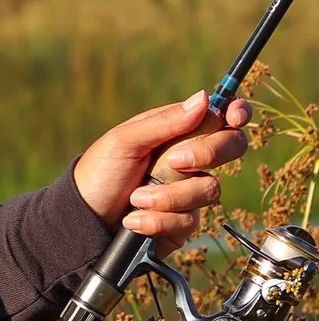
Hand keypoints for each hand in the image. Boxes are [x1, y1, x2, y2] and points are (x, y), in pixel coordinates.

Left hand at [72, 90, 250, 249]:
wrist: (85, 219)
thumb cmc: (100, 171)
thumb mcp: (125, 141)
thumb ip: (165, 122)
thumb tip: (204, 98)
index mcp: (176, 131)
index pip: (218, 117)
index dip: (236, 113)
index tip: (234, 116)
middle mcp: (189, 159)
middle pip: (231, 147)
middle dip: (207, 153)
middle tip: (175, 161)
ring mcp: (188, 191)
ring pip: (209, 189)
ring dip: (168, 196)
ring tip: (135, 198)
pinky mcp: (184, 222)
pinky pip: (190, 221)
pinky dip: (159, 220)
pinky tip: (134, 219)